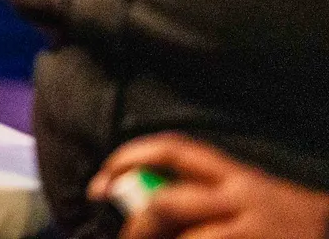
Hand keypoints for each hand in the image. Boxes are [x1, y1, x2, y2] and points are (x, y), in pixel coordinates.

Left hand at [89, 133, 328, 238]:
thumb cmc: (280, 221)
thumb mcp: (246, 197)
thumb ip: (202, 195)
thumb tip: (140, 200)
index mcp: (235, 176)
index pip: (173, 151)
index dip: (129, 159)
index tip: (102, 180)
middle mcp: (242, 199)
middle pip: (169, 204)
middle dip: (136, 224)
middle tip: (123, 237)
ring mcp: (253, 233)